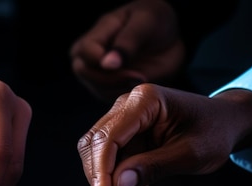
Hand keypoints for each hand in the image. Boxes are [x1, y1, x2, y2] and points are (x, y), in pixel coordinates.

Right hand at [70, 0, 184, 101]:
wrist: (167, 38)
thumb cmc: (154, 21)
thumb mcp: (147, 21)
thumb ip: (127, 41)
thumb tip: (107, 64)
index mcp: (96, 33)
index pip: (84, 51)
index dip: (102, 62)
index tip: (128, 67)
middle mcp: (89, 55)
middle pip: (84, 72)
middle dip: (111, 79)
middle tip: (139, 77)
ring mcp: (96, 74)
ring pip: (98, 89)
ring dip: (122, 88)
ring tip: (144, 78)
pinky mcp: (108, 90)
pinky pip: (112, 98)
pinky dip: (127, 95)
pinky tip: (141, 84)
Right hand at [77, 84, 251, 185]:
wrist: (226, 122)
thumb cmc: (215, 131)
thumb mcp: (192, 154)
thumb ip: (154, 167)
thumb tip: (117, 185)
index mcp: (145, 100)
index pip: (108, 139)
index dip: (102, 175)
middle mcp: (127, 104)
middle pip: (95, 145)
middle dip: (101, 181)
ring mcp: (123, 117)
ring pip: (96, 154)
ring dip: (106, 183)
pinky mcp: (124, 133)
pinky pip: (109, 159)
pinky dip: (115, 181)